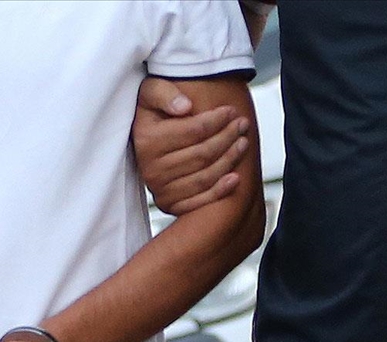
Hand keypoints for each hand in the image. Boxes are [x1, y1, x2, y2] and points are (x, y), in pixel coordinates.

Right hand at [132, 76, 249, 214]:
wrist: (144, 140)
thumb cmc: (153, 113)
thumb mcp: (150, 92)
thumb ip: (163, 93)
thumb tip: (184, 106)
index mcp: (146, 141)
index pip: (193, 131)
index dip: (217, 120)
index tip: (231, 111)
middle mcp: (150, 169)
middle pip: (202, 154)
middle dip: (228, 138)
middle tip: (242, 124)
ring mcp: (159, 189)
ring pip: (205, 177)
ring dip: (229, 159)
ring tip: (243, 142)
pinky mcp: (168, 204)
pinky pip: (199, 201)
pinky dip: (220, 190)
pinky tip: (235, 177)